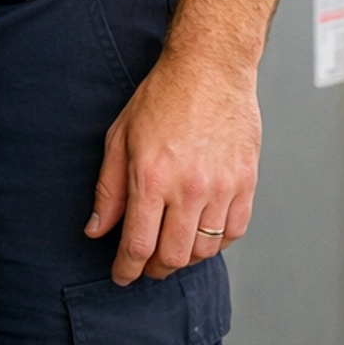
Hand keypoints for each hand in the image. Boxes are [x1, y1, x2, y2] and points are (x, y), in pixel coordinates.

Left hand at [84, 49, 259, 284]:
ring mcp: (221, 187)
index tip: (122, 276)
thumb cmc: (163, 96)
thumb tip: (97, 230)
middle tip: (147, 263)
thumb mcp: (121, 137)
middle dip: (155, 268)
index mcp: (152, 176)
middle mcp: (188, 187)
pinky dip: (217, 241)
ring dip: (185, 257)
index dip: (127, 269)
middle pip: (173, 257)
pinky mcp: (246, 183)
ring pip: (204, 250)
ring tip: (174, 244)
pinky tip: (202, 230)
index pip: (138, 245)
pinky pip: (234, 232)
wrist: (210, 68)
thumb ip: (109, 189)